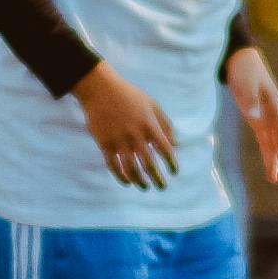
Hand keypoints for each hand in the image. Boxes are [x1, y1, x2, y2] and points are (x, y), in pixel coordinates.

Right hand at [71, 61, 185, 188]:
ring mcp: (119, 141)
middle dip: (157, 179)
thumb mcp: (152, 105)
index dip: (172, 164)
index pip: (165, 150)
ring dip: (140, 182)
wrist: (101, 90)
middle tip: (162, 187)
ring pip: (131, 169)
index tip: (174, 172)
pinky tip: (127, 182)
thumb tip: (176, 145)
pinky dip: (121, 177)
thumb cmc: (129, 97)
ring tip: (145, 187)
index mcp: (150, 126)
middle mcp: (136, 136)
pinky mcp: (105, 144)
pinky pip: (113, 166)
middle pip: (149, 164)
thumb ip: (166, 125)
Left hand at [223, 47, 277, 183]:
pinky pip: (264, 139)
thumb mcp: (245, 83)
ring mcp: (266, 116)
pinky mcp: (256, 118)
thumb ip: (250, 101)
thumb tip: (255, 119)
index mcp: (275, 105)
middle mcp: (273, 113)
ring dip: (275, 160)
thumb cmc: (244, 69)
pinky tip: (268, 165)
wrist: (239, 58)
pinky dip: (266, 152)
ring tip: (275, 179)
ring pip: (273, 143)